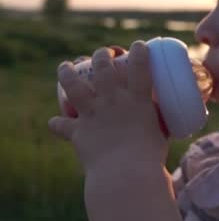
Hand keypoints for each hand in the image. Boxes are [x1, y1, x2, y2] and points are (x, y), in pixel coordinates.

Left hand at [48, 41, 168, 174]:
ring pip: (74, 86)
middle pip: (104, 69)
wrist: (126, 175)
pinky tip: (55, 122)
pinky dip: (58, 124)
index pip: (140, 66)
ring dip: (67, 73)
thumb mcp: (161, 137)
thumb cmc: (151, 158)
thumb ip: (157, 128)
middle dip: (102, 55)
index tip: (139, 45)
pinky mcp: (78, 132)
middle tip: (105, 53)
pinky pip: (62, 125)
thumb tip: (160, 129)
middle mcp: (113, 101)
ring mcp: (93, 115)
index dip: (139, 52)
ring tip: (66, 66)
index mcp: (138, 100)